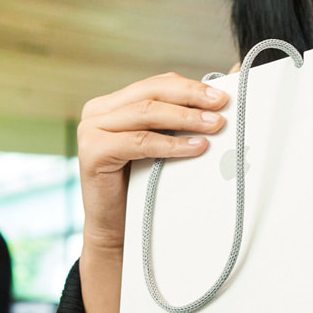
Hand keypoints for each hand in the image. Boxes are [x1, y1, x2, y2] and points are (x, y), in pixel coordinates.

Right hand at [75, 73, 230, 312]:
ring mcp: (91, 129)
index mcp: (112, 103)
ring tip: (215, 125)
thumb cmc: (140, 183)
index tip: (221, 94)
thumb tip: (217, 102)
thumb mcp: (158, 143)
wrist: (116, 227)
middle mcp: (97, 111)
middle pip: (152, 93)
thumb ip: (174, 120)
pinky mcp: (92, 151)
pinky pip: (141, 142)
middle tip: (221, 104)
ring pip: (148, 114)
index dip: (190, 87)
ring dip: (186, 118)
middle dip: (191, 97)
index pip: (156, 85)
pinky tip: (196, 146)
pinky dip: (172, 143)